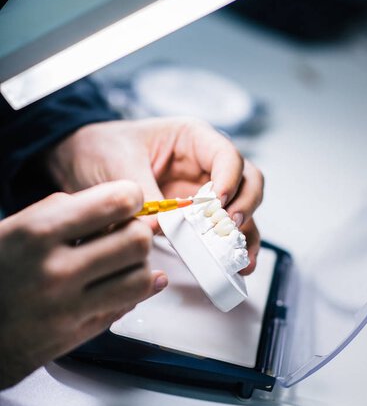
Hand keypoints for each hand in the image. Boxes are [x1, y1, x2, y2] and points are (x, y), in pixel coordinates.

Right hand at [0, 181, 167, 388]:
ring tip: (120, 261)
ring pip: (141, 277)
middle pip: (137, 240)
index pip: (116, 202)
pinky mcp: (79, 334)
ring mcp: (70, 307)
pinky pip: (128, 305)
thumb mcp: (16, 227)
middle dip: (136, 231)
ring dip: (137, 264)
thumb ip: (65, 211)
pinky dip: (131, 290)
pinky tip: (118, 282)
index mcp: (38, 232)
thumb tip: (118, 207)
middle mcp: (57, 270)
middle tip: (123, 232)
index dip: (131, 197)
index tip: (128, 201)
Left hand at [46, 118, 263, 273]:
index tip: (215, 204)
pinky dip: (232, 248)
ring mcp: (203, 193)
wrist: (80, 161)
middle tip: (226, 228)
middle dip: (243, 206)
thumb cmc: (102, 148)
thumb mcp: (120, 163)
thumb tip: (158, 229)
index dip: (228, 180)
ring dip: (245, 233)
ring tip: (240, 258)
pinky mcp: (194, 219)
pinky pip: (221, 232)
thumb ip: (144, 194)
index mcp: (193, 140)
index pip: (227, 156)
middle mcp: (205, 166)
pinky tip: (235, 266)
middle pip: (247, 182)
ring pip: (242, 209)